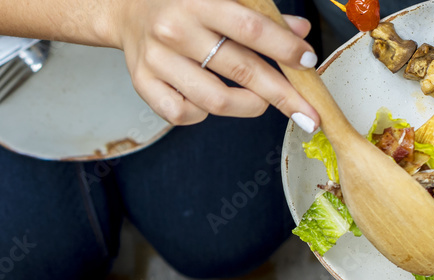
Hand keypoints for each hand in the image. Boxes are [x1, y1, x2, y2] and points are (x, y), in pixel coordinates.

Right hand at [109, 0, 320, 127]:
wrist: (126, 9)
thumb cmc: (181, 3)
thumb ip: (259, 13)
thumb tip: (300, 33)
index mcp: (198, 1)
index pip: (251, 28)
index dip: (284, 49)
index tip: (308, 64)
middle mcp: (175, 30)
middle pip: (240, 68)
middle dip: (281, 93)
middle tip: (306, 111)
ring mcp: (158, 61)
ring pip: (214, 100)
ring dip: (248, 106)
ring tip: (261, 102)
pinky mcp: (144, 85)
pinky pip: (184, 114)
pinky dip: (204, 114)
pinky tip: (211, 102)